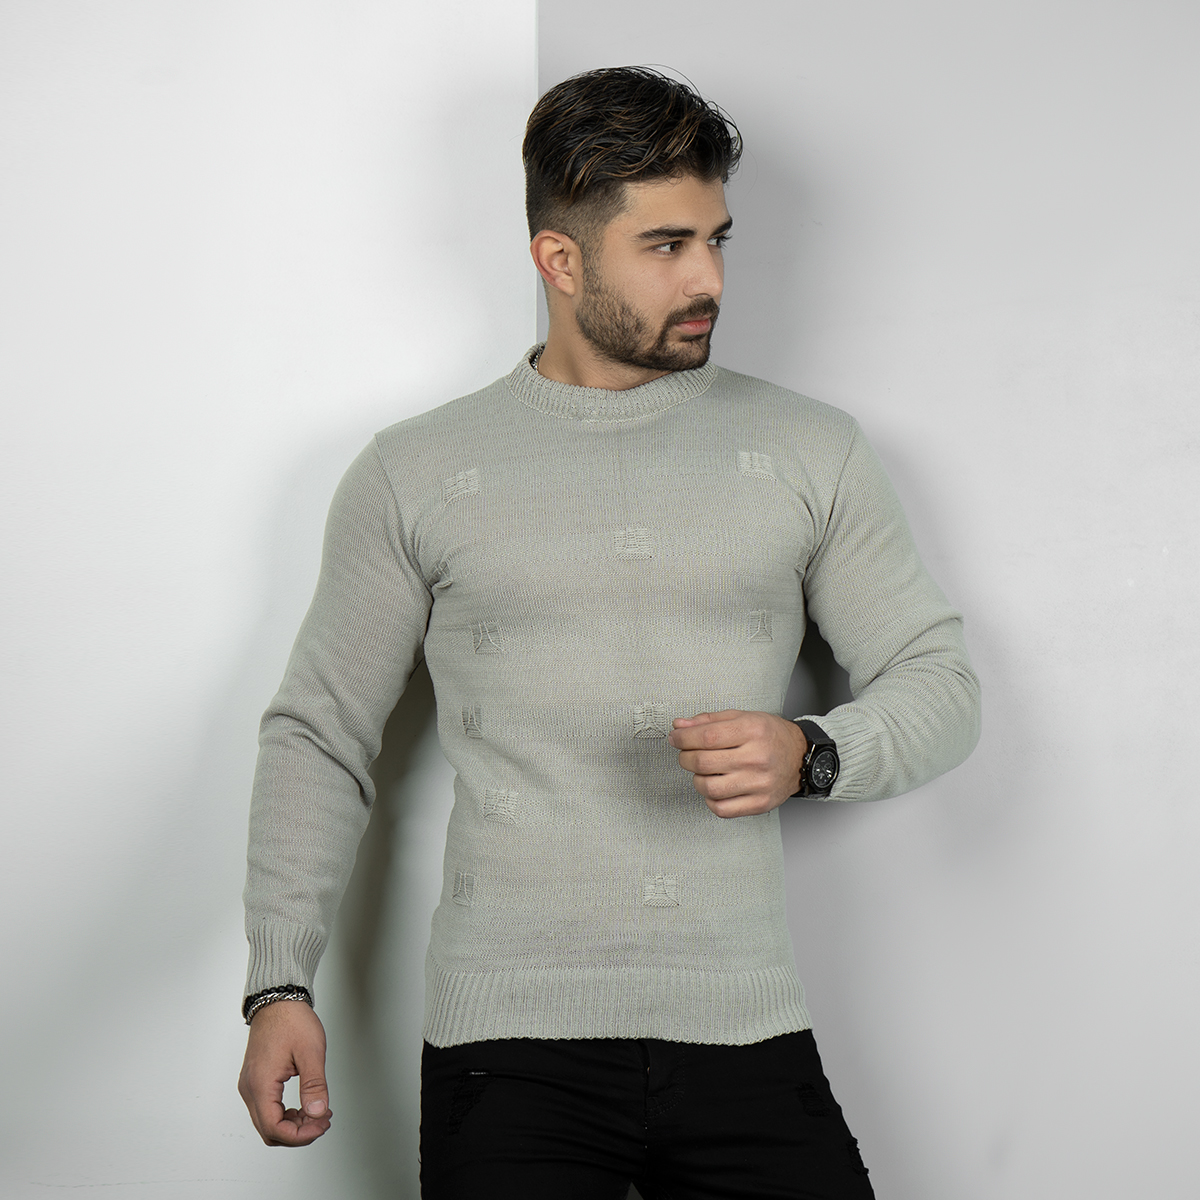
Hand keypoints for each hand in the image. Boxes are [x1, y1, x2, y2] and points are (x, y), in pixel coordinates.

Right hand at [238, 999, 332, 1145]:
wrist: (278, 1000)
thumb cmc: (291, 1020)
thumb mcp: (311, 1052)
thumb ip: (314, 1085)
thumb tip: (318, 1112)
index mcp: (261, 1084)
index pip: (274, 1128)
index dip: (301, 1135)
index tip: (322, 1124)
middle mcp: (250, 1088)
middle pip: (269, 1131)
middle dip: (298, 1133)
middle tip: (322, 1120)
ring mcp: (250, 1085)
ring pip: (267, 1123)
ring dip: (292, 1125)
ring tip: (317, 1112)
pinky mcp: (255, 1081)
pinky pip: (266, 1109)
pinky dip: (285, 1115)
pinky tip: (304, 1106)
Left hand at [668, 710, 807, 817]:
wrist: (800, 757)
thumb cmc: (770, 736)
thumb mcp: (742, 717)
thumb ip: (708, 721)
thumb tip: (679, 726)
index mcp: (752, 731)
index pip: (707, 736)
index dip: (683, 738)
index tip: (676, 738)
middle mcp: (757, 757)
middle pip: (703, 762)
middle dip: (685, 757)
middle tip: (686, 754)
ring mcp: (759, 783)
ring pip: (709, 788)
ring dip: (696, 779)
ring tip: (702, 771)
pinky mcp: (760, 803)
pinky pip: (722, 809)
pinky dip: (710, 799)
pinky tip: (715, 788)